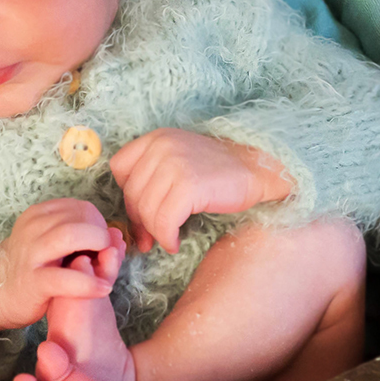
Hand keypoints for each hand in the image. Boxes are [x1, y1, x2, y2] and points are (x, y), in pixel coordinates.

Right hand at [0, 198, 120, 335]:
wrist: (0, 295)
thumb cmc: (36, 268)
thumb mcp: (56, 245)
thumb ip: (86, 238)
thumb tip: (118, 235)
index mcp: (38, 214)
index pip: (81, 207)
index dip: (100, 225)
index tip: (101, 244)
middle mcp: (32, 228)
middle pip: (80, 217)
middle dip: (102, 234)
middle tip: (106, 255)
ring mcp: (31, 254)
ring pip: (71, 236)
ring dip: (99, 248)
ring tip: (106, 266)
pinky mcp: (33, 282)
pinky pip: (65, 278)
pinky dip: (89, 283)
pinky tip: (103, 289)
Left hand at [108, 129, 292, 254]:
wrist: (260, 169)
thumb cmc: (220, 172)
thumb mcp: (180, 159)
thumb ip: (153, 175)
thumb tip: (131, 218)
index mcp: (156, 138)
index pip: (120, 168)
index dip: (126, 195)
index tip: (140, 214)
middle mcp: (161, 146)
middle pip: (131, 192)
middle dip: (138, 221)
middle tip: (148, 239)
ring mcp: (174, 164)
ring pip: (146, 210)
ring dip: (154, 232)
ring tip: (167, 240)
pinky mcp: (188, 186)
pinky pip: (164, 221)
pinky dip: (167, 237)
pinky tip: (175, 242)